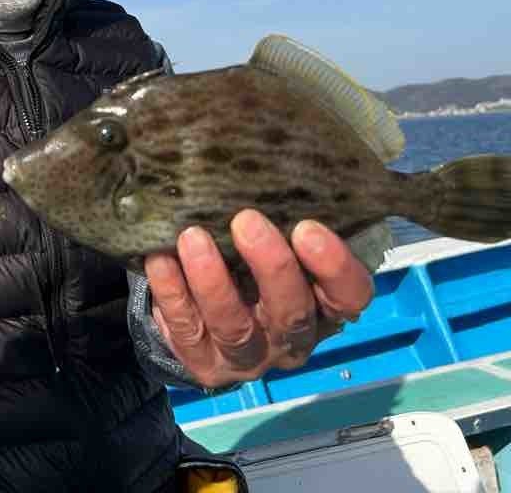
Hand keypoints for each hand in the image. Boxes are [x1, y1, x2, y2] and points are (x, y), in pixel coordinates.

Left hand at [143, 210, 371, 387]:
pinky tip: (160, 259)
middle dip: (271, 266)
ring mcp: (247, 357)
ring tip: (192, 237)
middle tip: (246, 221)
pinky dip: (172, 293)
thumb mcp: (276, 238)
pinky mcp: (202, 362)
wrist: (204, 309)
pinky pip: (186, 331)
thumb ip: (282, 212)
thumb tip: (265, 148)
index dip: (335, 267)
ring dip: (213, 282)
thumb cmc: (249, 257)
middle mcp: (291, 337)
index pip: (349, 295)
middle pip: (291, 312)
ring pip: (235, 327)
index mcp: (323, 305)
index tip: (308, 227)